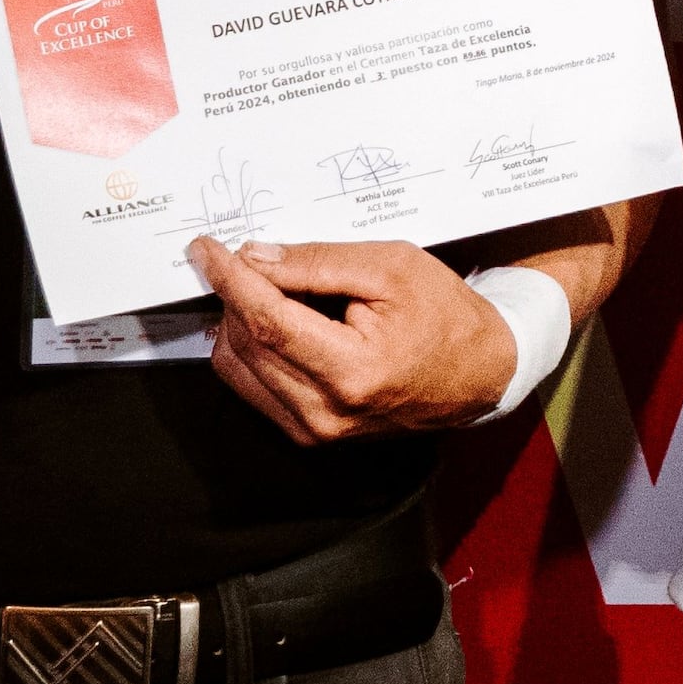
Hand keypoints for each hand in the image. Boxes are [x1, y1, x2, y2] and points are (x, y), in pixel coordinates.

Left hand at [189, 237, 513, 440]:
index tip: (205, 250)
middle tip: (250, 257)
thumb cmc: (445, 317)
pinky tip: (278, 321)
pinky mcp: (308, 433)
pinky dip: (252, 346)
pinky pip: (252, 386)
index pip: (267, 321)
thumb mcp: (391, 267)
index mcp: (352, 371)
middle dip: (235, 293)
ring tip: (278, 291)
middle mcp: (325, 412)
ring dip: (241, 320)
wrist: (478, 372)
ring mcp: (314, 430)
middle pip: (247, 342)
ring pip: (239, 366)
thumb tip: (256, 258)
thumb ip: (319, 261)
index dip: (229, 279)